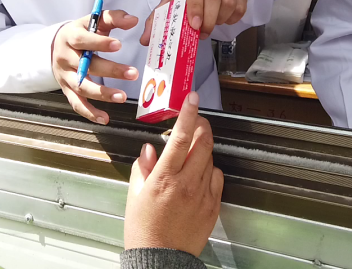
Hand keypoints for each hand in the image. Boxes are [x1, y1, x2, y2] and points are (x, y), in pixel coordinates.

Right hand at [52, 10, 139, 124]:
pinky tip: (105, 118)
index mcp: (70, 37)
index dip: (100, 43)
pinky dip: (90, 113)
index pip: (83, 40)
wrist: (57, 45)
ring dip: (102, 94)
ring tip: (121, 97)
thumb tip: (133, 20)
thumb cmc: (82, 31)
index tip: (118, 45)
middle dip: (110, 70)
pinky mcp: (67, 90)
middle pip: (86, 66)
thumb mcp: (94, 20)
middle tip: (133, 73)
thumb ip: (114, 17)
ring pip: (82, 87)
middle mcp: (65, 57)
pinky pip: (77, 104)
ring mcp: (65, 76)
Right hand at [124, 92, 222, 256]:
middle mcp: (187, 184)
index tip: (192, 99)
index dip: (189, 114)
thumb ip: (143, 168)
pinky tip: (198, 175)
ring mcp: (203, 195)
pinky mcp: (213, 206)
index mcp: (165, 178)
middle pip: (204, 143)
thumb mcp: (135, 195)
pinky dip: (209, 170)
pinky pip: (217, 178)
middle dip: (202, 125)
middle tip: (196, 120)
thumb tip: (149, 150)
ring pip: (211, 159)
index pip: (181, 137)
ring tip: (189, 154)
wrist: (161, 260)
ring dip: (203, 149)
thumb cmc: (144, 230)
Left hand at [140, 0, 245, 43]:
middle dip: (209, 20)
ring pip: (230, 2)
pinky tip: (223, 19)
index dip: (196, 6)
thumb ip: (158, 17)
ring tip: (211, 24)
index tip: (194, 25)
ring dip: (221, 19)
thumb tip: (145, 40)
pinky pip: (241, 5)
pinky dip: (233, 17)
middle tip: (202, 34)